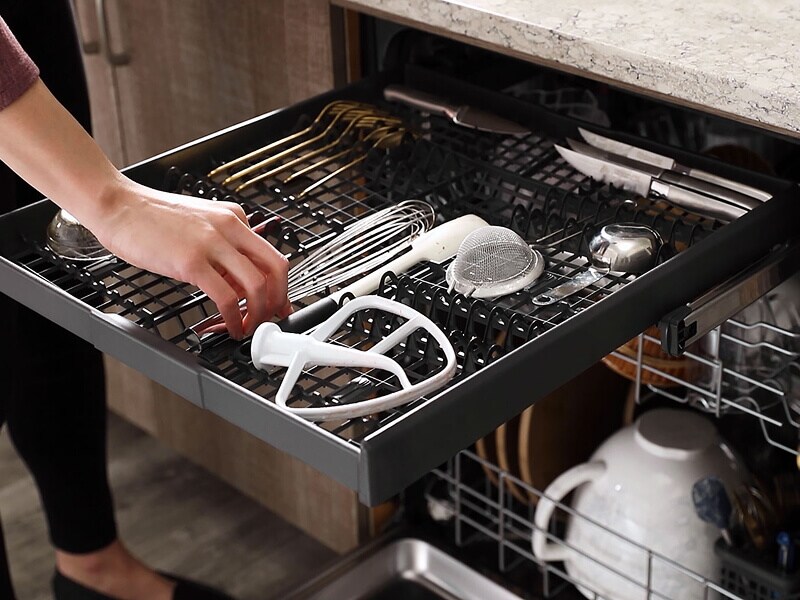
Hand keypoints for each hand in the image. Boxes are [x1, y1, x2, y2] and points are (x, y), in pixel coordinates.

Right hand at [91, 178, 291, 338]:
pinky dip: (233, 317)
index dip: (282, 285)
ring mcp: (211, 243)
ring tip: (247, 326)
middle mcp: (229, 227)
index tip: (279, 303)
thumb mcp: (200, 224)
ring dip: (257, 313)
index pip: (272, 254)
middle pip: (275, 268)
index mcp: (234, 218)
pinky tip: (229, 325)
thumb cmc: (152, 218)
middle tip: (271, 318)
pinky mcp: (191, 262)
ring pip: (256, 284)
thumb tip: (239, 281)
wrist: (117, 205)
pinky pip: (225, 296)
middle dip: (278, 300)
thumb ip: (223, 247)